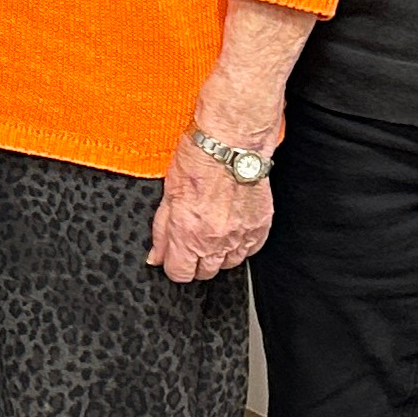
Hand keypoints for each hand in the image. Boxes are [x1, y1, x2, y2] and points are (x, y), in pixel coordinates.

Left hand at [147, 136, 273, 283]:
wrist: (232, 142)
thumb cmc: (198, 160)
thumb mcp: (168, 194)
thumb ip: (162, 231)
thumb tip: (157, 256)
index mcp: (187, 233)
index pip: (180, 273)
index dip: (175, 266)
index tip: (175, 256)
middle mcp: (214, 240)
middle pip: (205, 273)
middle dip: (196, 260)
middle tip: (194, 239)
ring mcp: (240, 236)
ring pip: (228, 264)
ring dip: (219, 254)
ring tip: (214, 231)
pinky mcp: (260, 227)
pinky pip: (250, 250)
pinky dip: (240, 244)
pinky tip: (232, 228)